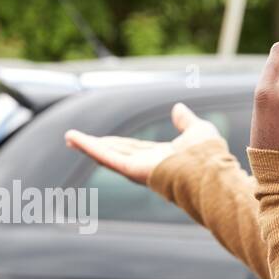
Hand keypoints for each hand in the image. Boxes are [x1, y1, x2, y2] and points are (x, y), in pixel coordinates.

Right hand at [64, 102, 222, 184]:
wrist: (209, 170)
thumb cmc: (208, 156)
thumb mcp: (197, 130)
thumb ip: (186, 121)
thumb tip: (178, 108)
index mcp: (160, 157)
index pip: (133, 148)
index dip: (117, 143)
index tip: (103, 139)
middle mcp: (146, 165)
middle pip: (115, 152)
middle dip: (96, 146)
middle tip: (75, 139)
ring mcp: (137, 169)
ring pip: (107, 155)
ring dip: (87, 146)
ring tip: (69, 137)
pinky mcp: (131, 170)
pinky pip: (106, 157)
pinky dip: (89, 147)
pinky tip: (74, 139)